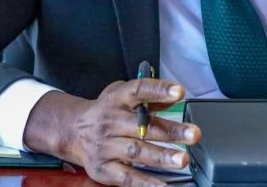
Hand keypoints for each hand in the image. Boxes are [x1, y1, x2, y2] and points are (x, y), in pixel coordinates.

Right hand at [24, 80, 200, 186]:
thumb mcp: (123, 96)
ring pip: (136, 151)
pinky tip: (162, 185)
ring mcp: (105, 146)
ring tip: (182, 159)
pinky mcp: (103, 168)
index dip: (159, 90)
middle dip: (170, 131)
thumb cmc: (107, 111)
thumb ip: (149, 98)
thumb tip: (174, 97)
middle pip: (142, 126)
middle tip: (194, 134)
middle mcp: (110, 121)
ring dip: (161, 156)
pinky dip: (145, 183)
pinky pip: (126, 177)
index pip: (138, 90)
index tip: (180, 91)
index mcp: (117, 99)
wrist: (72, 130)